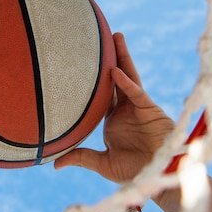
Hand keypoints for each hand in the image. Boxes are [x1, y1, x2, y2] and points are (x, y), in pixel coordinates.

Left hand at [54, 32, 173, 183]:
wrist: (158, 176)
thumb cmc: (134, 170)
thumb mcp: (102, 162)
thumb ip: (81, 157)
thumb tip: (54, 163)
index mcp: (114, 117)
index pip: (102, 92)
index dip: (94, 77)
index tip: (82, 61)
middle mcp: (126, 107)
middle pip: (116, 76)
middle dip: (111, 56)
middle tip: (100, 36)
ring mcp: (138, 106)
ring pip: (128, 76)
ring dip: (122, 57)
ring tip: (116, 36)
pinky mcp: (149, 109)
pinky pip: (136, 93)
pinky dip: (125, 82)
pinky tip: (115, 71)